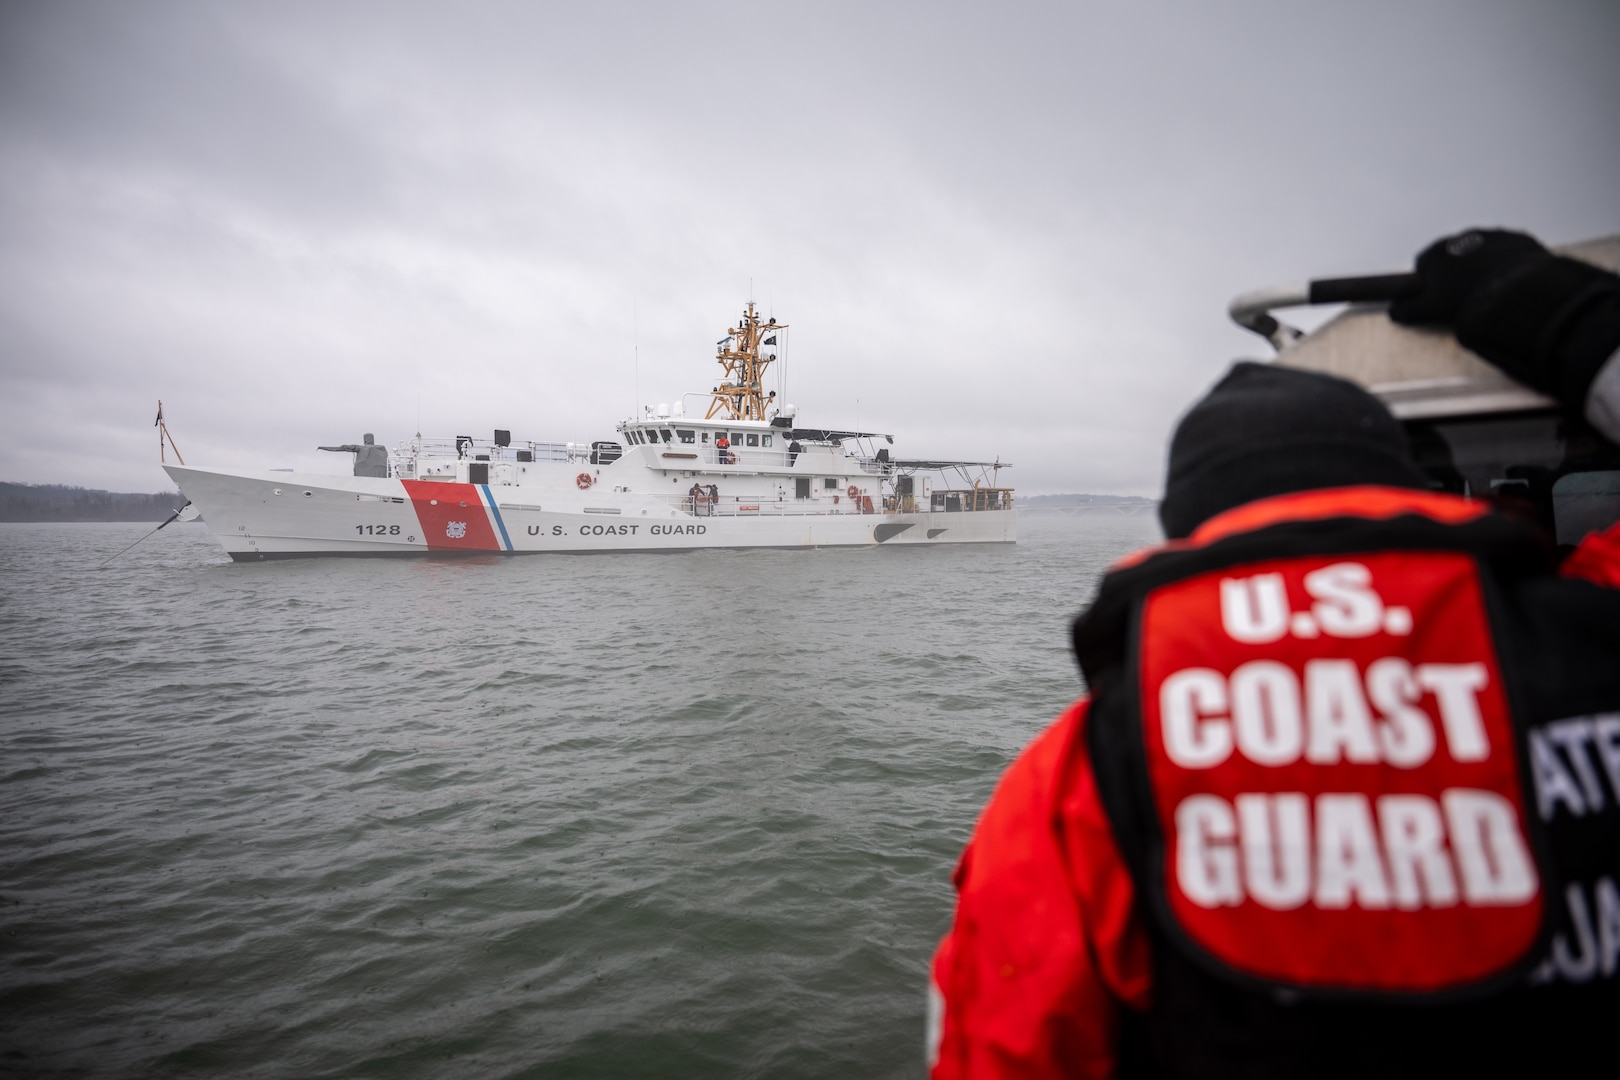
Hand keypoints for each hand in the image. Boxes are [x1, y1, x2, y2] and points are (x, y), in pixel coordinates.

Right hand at [1388, 228, 1549, 326]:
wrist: (1514, 293)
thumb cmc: (1465, 301)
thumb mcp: (1429, 310)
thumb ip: (1407, 309)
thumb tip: (1393, 310)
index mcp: (1436, 253)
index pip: (1423, 264)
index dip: (1428, 282)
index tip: (1438, 296)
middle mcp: (1461, 237)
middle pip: (1453, 254)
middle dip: (1456, 271)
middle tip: (1465, 294)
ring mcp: (1491, 235)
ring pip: (1481, 250)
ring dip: (1481, 264)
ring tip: (1491, 288)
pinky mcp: (1518, 238)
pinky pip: (1508, 250)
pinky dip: (1506, 262)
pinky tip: (1511, 280)